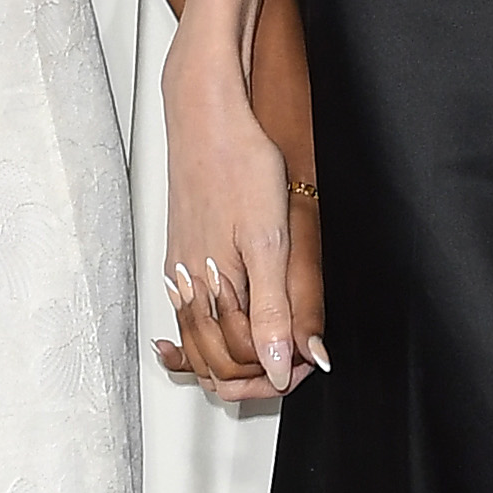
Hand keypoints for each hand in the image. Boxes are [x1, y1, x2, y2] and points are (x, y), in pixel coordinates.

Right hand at [159, 43, 326, 399]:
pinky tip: (219, 339)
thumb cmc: (238, 166)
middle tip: (300, 362)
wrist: (207, 117)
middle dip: (259, 375)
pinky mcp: (181, 257)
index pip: (242, 365)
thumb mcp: (270, 241)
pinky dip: (203, 344)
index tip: (311, 362)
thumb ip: (273, 310)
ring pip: (200, 348)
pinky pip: (186, 320)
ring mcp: (181, 274)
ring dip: (234, 364)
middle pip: (217, 366)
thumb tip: (280, 368)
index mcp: (211, 290)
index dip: (280, 373)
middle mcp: (188, 290)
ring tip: (270, 362)